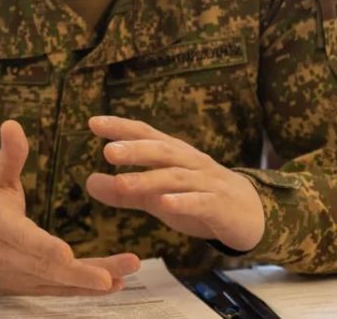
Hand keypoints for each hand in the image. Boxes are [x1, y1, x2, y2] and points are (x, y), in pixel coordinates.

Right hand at [0, 119, 140, 294]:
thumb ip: (9, 156)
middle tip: (113, 274)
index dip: (43, 249)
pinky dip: (84, 289)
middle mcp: (7, 259)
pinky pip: (59, 291)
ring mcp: (19, 278)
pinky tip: (115, 283)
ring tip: (124, 275)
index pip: (22, 240)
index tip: (66, 254)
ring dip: (90, 282)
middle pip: (45, 269)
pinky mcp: (30, 287)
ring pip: (57, 283)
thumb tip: (12, 123)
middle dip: (80, 273)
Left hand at [85, 116, 265, 251]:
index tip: (93, 122)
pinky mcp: (219, 205)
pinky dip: (182, 202)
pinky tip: (164, 204)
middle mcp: (189, 162)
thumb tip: (87, 182)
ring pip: (176, 177)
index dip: (121, 128)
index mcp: (173, 154)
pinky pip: (200, 202)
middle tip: (108, 151)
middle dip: (135, 149)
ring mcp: (206, 182)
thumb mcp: (157, 196)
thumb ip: (125, 191)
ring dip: (149, 179)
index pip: (146, 135)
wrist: (249, 213)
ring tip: (122, 183)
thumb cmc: (197, 198)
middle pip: (161, 151)